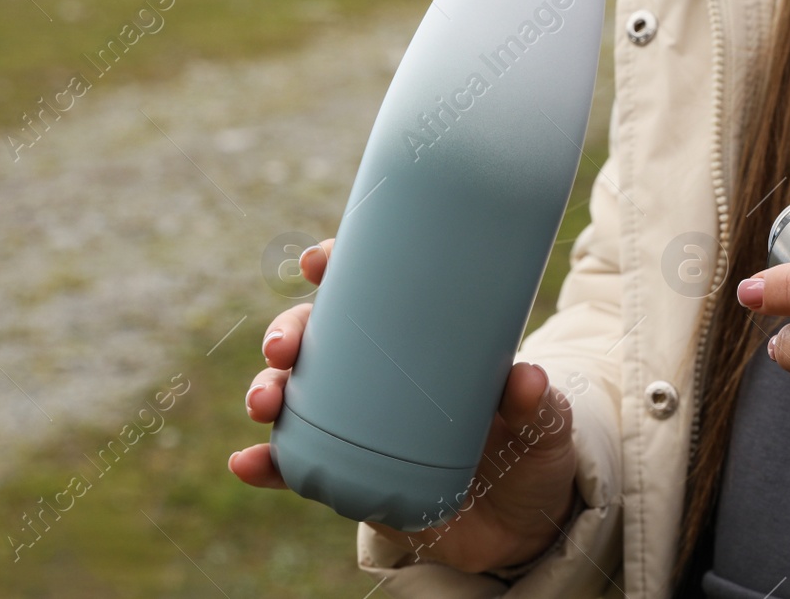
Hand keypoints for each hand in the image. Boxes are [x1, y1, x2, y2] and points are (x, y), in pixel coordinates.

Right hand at [231, 237, 580, 572]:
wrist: (521, 528)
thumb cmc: (531, 452)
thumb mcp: (544, 421)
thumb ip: (535, 402)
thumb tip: (524, 379)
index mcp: (420, 341)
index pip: (372, 289)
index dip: (338, 267)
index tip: (316, 262)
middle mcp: (378, 374)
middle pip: (318, 336)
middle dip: (288, 331)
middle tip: (284, 347)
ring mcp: (357, 423)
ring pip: (295, 393)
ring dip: (266, 389)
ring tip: (263, 402)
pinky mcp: (347, 474)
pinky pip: (296, 466)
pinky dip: (266, 464)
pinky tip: (245, 462)